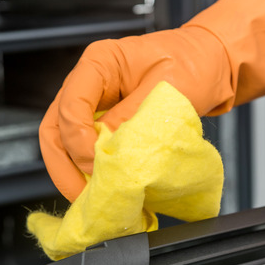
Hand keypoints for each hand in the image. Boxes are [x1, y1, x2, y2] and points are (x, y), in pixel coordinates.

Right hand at [40, 0, 264, 200]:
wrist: (209, 65)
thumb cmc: (193, 64)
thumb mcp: (169, 87)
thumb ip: (133, 117)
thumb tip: (108, 150)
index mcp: (99, 63)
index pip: (71, 106)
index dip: (78, 140)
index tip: (98, 163)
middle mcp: (87, 84)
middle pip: (55, 130)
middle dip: (65, 167)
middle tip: (84, 196)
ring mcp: (91, 105)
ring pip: (62, 145)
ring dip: (72, 175)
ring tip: (91, 200)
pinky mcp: (101, 124)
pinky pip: (83, 151)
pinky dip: (89, 174)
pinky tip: (103, 190)